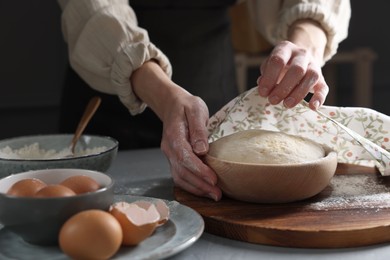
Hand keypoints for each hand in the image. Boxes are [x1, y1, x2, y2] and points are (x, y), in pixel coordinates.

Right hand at [130, 61, 221, 200]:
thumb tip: (202, 150)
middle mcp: (169, 148)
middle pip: (182, 172)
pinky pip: (180, 176)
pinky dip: (192, 186)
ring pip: (179, 177)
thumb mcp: (196, 109)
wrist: (172, 104)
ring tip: (214, 195)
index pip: (185, 157)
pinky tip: (204, 189)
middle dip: (200, 185)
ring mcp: (169, 155)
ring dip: (196, 189)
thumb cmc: (186, 105)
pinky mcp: (174, 159)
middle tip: (218, 194)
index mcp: (174, 135)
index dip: (199, 170)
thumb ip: (198, 129)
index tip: (213, 178)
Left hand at [257, 40, 327, 109]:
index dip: (269, 78)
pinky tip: (312, 107)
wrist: (299, 58)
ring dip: (298, 93)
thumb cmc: (280, 65)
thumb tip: (263, 86)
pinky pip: (323, 88)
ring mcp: (314, 65)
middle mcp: (302, 54)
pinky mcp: (322, 79)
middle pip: (297, 69)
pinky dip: (319, 98)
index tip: (263, 93)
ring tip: (287, 104)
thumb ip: (265, 74)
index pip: (278, 60)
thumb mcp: (269, 65)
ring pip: (312, 77)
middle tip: (273, 100)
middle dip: (283, 87)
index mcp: (286, 48)